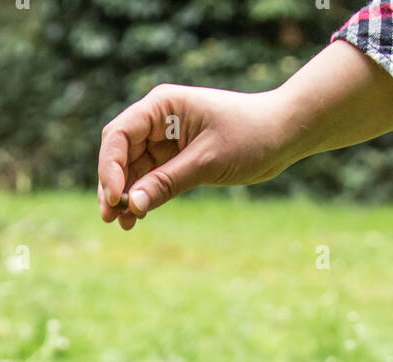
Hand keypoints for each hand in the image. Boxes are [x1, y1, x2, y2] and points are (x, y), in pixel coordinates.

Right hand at [98, 83, 293, 229]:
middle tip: (110, 219)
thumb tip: (132, 204)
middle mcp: (158, 120)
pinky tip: (138, 218)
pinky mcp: (176, 159)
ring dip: (125, 196)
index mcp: (161, 106)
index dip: (111, 167)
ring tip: (124, 225)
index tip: (117, 198)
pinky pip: (149, 179)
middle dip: (113, 185)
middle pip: (119, 153)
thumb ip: (167, 182)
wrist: (282, 135)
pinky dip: (142, 197)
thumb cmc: (249, 136)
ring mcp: (165, 140)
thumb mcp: (206, 161)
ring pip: (131, 170)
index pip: (120, 135)